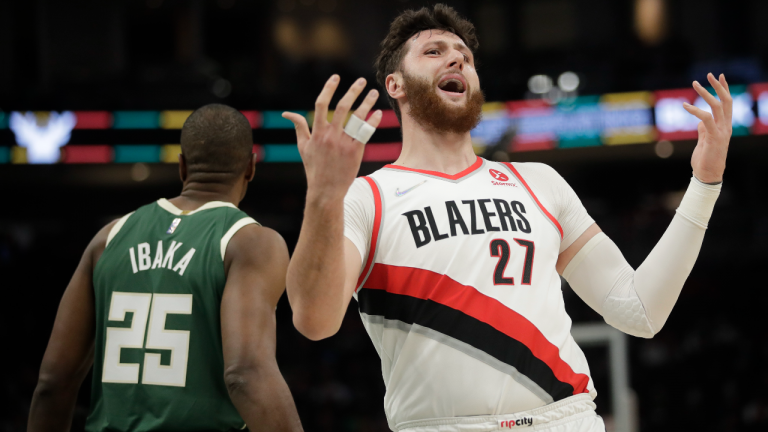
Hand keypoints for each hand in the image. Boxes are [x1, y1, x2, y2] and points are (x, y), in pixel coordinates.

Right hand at [283, 75, 381, 199]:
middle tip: (361, 80)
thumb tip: (287, 114)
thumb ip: (298, 127)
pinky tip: (378, 112)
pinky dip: (371, 122)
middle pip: (342, 107)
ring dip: (366, 103)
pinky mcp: (355, 152)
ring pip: (356, 118)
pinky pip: (365, 133)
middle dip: (352, 91)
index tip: (336, 77)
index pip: (321, 104)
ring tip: (373, 92)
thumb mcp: (303, 147)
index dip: (328, 89)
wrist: (326, 190)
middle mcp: (330, 136)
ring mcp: (343, 143)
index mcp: (317, 133)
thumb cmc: (314, 168)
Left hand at [683, 73, 731, 182]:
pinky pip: (705, 119)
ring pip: (717, 106)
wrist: (707, 175)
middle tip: (710, 74)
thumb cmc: (705, 160)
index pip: (727, 104)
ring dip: (706, 93)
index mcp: (724, 127)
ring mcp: (721, 131)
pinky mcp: (714, 137)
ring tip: (695, 83)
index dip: (724, 89)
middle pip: (726, 101)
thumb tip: (700, 122)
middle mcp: (726, 127)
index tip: (719, 77)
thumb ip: (703, 131)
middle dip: (718, 86)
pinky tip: (685, 105)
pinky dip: (695, 110)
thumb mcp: (704, 142)